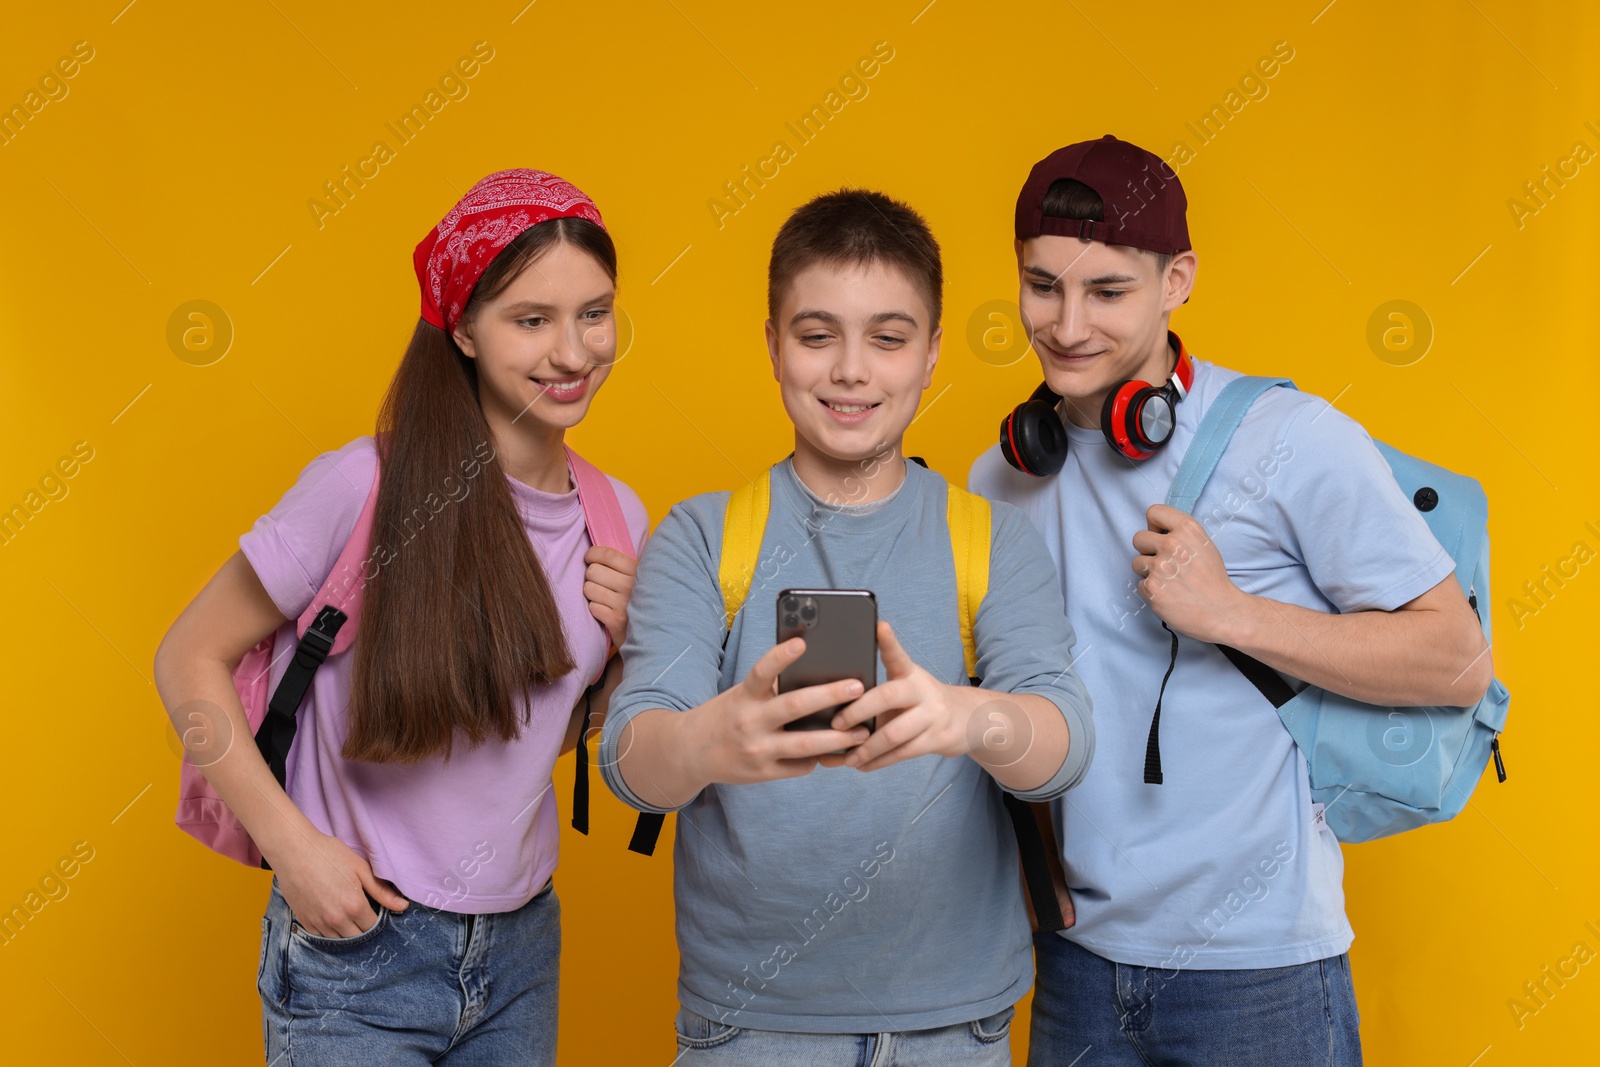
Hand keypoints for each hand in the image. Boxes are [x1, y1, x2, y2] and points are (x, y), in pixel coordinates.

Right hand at [269, 830, 408, 937]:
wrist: (293, 851)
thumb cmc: (329, 854)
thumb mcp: (360, 868)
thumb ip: (381, 891)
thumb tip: (403, 906)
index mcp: (354, 906)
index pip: (373, 926)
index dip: (377, 919)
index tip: (375, 909)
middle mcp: (337, 919)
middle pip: (357, 937)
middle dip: (363, 927)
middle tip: (362, 912)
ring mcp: (319, 922)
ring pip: (339, 940)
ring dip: (346, 932)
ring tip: (347, 915)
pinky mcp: (304, 921)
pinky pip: (321, 937)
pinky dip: (329, 931)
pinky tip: (331, 917)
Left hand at [583, 545, 636, 650]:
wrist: (654, 634)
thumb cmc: (644, 601)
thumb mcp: (643, 578)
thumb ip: (626, 564)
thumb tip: (598, 550)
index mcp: (639, 570)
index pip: (608, 555)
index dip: (593, 554)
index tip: (590, 558)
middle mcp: (632, 585)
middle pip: (593, 571)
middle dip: (592, 577)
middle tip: (600, 583)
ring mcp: (624, 604)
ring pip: (589, 589)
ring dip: (592, 594)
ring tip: (603, 598)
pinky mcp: (616, 621)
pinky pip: (593, 607)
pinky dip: (596, 609)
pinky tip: (606, 612)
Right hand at [683, 637, 869, 786]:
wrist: (692, 752)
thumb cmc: (728, 715)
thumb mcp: (741, 695)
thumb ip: (772, 687)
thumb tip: (816, 671)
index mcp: (745, 696)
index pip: (762, 672)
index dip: (781, 657)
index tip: (802, 642)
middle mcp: (750, 722)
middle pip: (794, 706)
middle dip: (829, 697)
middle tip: (858, 688)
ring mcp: (757, 750)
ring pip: (805, 745)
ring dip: (838, 739)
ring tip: (862, 732)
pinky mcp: (763, 773)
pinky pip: (799, 766)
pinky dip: (818, 758)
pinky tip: (834, 752)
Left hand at [832, 622, 970, 771]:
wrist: (966, 719)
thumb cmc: (921, 703)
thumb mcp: (906, 687)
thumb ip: (878, 692)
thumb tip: (832, 707)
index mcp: (910, 673)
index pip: (897, 655)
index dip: (888, 641)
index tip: (879, 626)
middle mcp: (922, 689)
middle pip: (887, 696)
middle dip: (857, 712)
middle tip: (836, 724)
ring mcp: (933, 714)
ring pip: (893, 733)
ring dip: (865, 748)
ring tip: (846, 758)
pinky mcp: (937, 738)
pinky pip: (903, 752)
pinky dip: (879, 762)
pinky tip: (862, 765)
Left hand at [1132, 504, 1247, 641]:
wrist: (1221, 611)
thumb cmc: (1213, 580)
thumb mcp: (1204, 545)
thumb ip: (1182, 533)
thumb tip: (1158, 530)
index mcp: (1187, 529)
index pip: (1153, 512)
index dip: (1154, 525)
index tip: (1160, 536)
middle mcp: (1172, 544)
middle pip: (1138, 538)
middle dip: (1148, 550)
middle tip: (1165, 563)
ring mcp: (1160, 566)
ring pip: (1137, 562)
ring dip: (1148, 572)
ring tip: (1169, 581)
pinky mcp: (1152, 588)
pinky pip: (1140, 584)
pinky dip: (1151, 590)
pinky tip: (1168, 594)